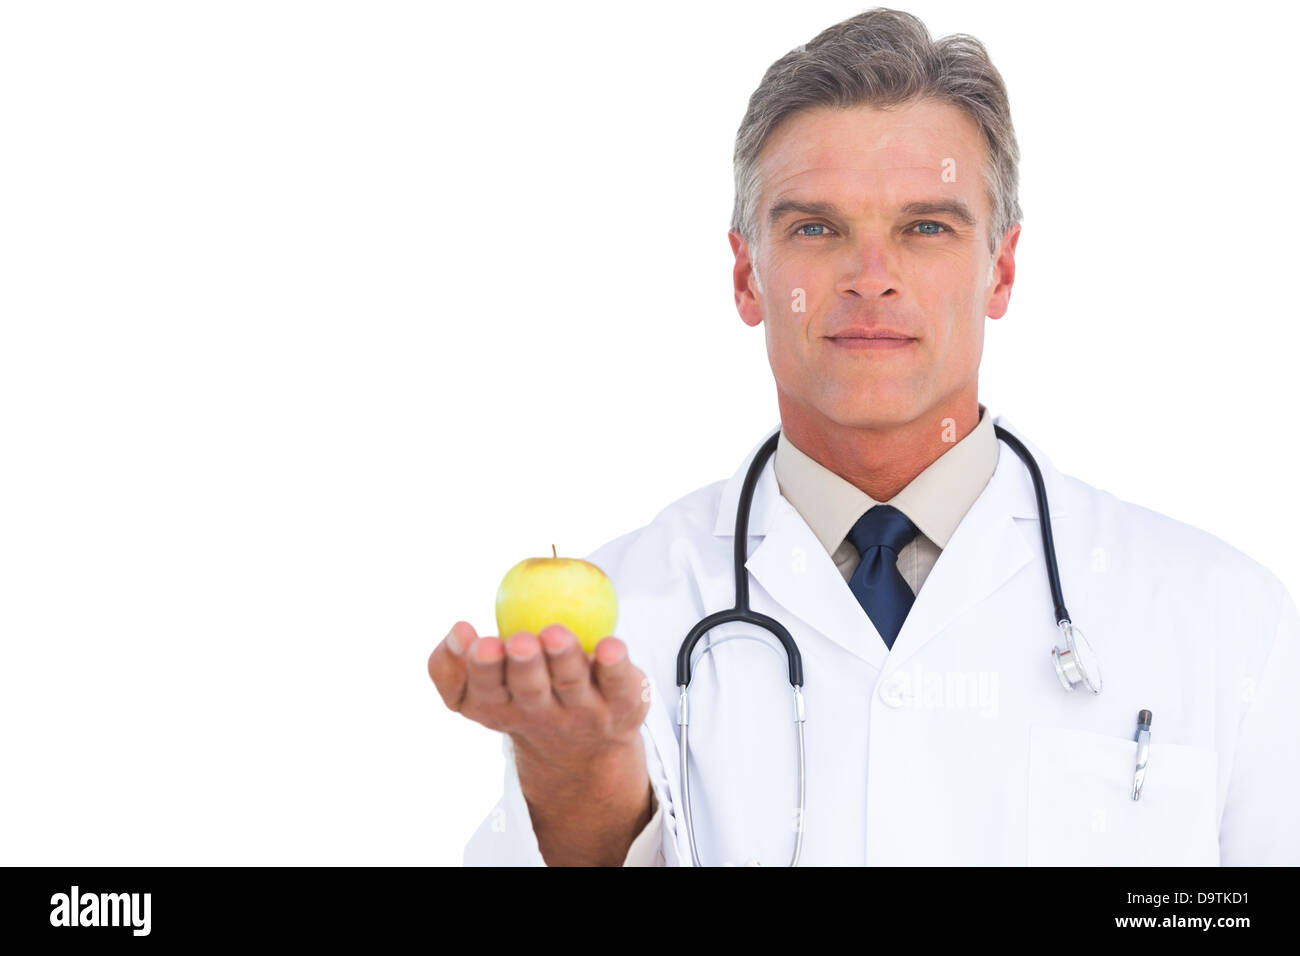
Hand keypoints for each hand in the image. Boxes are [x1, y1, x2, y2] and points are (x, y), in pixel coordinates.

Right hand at [429, 621, 653, 864]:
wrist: (585, 751)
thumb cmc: (523, 699)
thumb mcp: (480, 692)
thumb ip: (453, 664)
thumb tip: (458, 629)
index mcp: (499, 708)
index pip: (483, 692)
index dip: (478, 669)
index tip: (479, 640)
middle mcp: (542, 714)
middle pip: (530, 691)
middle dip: (523, 667)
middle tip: (519, 642)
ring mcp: (583, 712)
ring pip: (572, 683)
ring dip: (564, 659)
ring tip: (555, 634)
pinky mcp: (622, 705)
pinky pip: (620, 684)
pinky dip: (616, 666)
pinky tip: (610, 646)